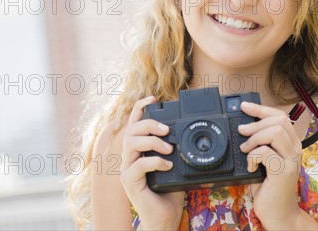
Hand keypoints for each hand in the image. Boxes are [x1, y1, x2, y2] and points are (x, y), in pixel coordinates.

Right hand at [120, 96, 185, 229]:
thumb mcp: (175, 166)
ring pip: (131, 143)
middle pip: (131, 130)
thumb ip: (175, 151)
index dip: (140, 108)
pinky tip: (167, 164)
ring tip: (169, 149)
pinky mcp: (129, 182)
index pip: (134, 123)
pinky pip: (138, 165)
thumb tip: (190, 135)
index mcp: (138, 150)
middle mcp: (129, 157)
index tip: (153, 99)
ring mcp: (127, 169)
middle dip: (149, 124)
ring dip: (152, 141)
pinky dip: (154, 161)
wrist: (164, 219)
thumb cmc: (169, 193)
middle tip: (167, 130)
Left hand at [239, 101, 317, 229]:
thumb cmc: (267, 185)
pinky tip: (251, 167)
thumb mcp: (263, 159)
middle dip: (255, 123)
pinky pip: (266, 153)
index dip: (260, 109)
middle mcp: (295, 149)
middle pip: (278, 120)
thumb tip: (242, 126)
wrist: (278, 212)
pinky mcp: (284, 172)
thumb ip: (260, 143)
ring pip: (275, 132)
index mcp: (290, 143)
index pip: (280, 116)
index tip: (244, 107)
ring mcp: (291, 160)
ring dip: (254, 139)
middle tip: (241, 133)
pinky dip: (253, 157)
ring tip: (246, 150)